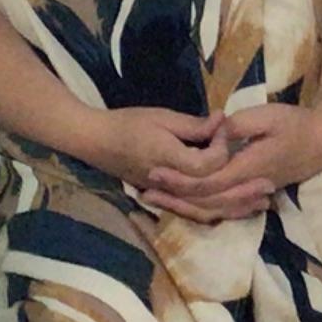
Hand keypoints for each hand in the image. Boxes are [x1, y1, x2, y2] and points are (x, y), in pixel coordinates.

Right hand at [83, 106, 224, 192]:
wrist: (96, 142)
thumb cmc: (128, 124)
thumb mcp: (163, 118)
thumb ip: (194, 125)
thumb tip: (222, 121)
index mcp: (168, 159)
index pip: (208, 165)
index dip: (221, 147)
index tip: (220, 128)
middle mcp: (168, 184)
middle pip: (210, 186)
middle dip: (224, 164)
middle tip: (223, 141)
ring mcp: (165, 195)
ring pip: (203, 200)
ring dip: (219, 181)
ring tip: (221, 156)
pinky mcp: (162, 199)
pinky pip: (191, 203)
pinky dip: (207, 193)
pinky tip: (213, 175)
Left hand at [142, 103, 321, 221]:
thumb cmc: (298, 124)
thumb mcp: (267, 115)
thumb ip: (238, 125)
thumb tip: (214, 131)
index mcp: (248, 168)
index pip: (207, 182)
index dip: (179, 179)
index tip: (153, 170)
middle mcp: (248, 186)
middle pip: (206, 202)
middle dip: (174, 197)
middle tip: (144, 190)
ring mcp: (251, 192)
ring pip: (214, 209)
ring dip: (185, 205)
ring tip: (158, 198)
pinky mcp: (253, 191)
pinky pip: (224, 206)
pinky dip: (203, 207)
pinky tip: (185, 202)